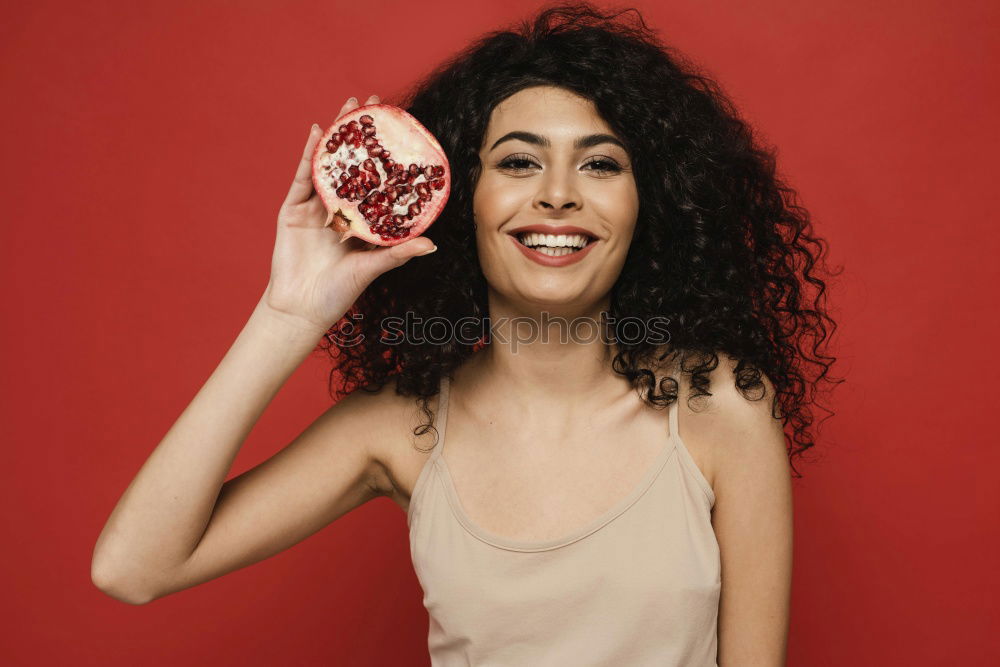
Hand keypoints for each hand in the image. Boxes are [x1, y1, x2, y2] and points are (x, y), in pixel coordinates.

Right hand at [261, 95, 436, 332]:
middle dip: (363, 134)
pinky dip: (310, 155)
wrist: (300, 309)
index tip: (401, 130)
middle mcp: (341, 209)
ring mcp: (316, 207)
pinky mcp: (293, 209)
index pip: (378, 181)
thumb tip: (431, 245)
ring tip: (349, 107)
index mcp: (363, 221)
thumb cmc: (338, 293)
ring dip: (338, 135)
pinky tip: (318, 132)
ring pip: (329, 164)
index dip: (388, 156)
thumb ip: (397, 253)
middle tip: (375, 103)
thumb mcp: (372, 269)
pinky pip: (303, 177)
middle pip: (354, 164)